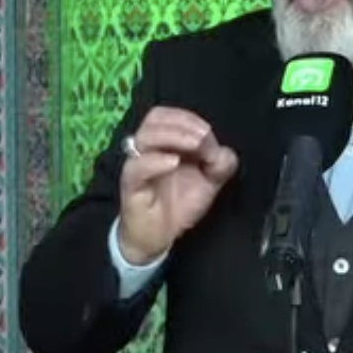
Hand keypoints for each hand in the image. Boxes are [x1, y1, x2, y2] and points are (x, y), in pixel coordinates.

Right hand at [117, 106, 238, 263]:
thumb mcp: (209, 183)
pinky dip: (155, 160)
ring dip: (173, 136)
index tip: (207, 133)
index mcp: (163, 142)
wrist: (158, 237)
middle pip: (154, 119)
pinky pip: (136, 167)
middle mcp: (147, 149)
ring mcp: (137, 165)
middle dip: (183, 123)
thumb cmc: (179, 204)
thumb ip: (221, 164)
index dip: (188, 118)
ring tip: (195, 146)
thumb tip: (222, 152)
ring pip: (144, 138)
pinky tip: (174, 163)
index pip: (167, 115)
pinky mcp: (131, 186)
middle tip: (203, 138)